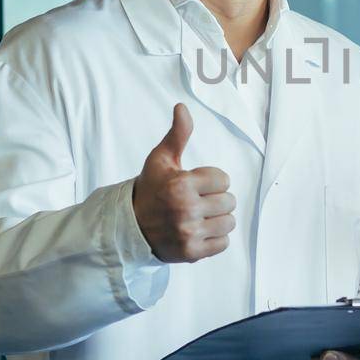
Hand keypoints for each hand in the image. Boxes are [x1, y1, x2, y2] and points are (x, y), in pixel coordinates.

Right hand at [131, 103, 234, 262]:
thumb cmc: (150, 190)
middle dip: (216, 200)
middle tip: (198, 202)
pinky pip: (224, 243)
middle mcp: (185, 209)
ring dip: (218, 219)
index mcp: (181, 184)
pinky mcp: (192, 252)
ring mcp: (189, 233)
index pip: (224, 179)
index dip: (212, 181)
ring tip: (200, 217)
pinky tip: (200, 231)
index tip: (195, 185)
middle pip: (230, 201)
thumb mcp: (161, 160)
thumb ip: (177, 134)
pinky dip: (216, 238)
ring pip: (229, 222)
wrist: (130, 227)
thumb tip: (182, 107)